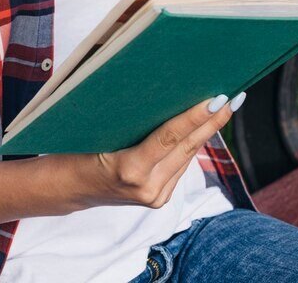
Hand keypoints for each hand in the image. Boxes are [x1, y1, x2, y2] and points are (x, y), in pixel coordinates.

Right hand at [65, 93, 242, 209]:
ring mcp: (154, 197)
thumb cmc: (73, 152)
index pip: (169, 137)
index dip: (196, 117)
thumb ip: (131, 123)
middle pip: (186, 148)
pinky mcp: (158, 199)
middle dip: (212, 122)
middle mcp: (147, 189)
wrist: (65, 188)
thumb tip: (164, 97)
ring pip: (186, 157)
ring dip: (204, 132)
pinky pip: (179, 166)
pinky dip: (189, 146)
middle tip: (232, 97)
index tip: (218, 99)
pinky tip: (201, 128)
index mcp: (128, 170)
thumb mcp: (96, 133)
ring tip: (223, 107)